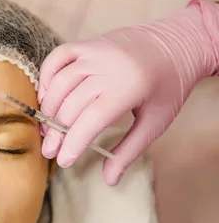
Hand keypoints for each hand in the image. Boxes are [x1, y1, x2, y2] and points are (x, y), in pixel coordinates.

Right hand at [37, 0, 218, 185]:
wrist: (178, 42)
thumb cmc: (168, 86)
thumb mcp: (156, 122)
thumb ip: (130, 150)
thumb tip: (109, 180)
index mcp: (129, 88)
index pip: (91, 120)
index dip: (73, 142)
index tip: (64, 161)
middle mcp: (108, 67)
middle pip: (70, 105)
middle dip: (56, 132)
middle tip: (50, 152)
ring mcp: (94, 52)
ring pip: (59, 83)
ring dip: (48, 109)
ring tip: (47, 129)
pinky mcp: (87, 43)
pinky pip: (57, 58)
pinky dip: (46, 77)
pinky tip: (46, 97)